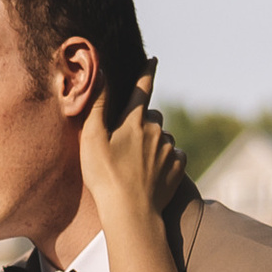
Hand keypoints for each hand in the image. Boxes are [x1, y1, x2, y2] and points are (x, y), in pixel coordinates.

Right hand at [79, 61, 183, 224]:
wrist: (131, 213)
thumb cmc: (105, 176)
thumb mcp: (92, 138)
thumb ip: (97, 104)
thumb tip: (99, 71)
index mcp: (134, 120)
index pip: (142, 88)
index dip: (147, 71)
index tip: (154, 59)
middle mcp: (156, 129)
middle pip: (152, 115)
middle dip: (143, 120)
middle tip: (126, 141)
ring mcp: (169, 148)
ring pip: (163, 136)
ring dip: (154, 142)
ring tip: (136, 164)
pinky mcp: (179, 166)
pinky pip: (175, 154)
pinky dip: (166, 158)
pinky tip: (152, 172)